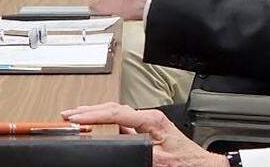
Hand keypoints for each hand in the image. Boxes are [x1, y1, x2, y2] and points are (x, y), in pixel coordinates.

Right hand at [61, 102, 227, 166]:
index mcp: (151, 119)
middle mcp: (149, 117)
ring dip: (96, 114)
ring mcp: (147, 122)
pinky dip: (106, 122)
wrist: (201, 166)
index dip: (94, 115)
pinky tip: (95, 125)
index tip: (77, 118)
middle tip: (68, 114)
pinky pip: (122, 122)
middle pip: (113, 108)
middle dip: (89, 110)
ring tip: (76, 116)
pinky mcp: (146, 129)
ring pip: (116, 113)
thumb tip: (116, 145)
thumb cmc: (185, 162)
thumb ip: (136, 149)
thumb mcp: (157, 159)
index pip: (116, 113)